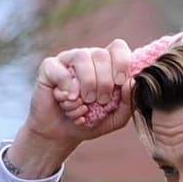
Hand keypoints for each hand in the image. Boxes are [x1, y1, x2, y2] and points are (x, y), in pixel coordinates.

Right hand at [7, 41, 135, 177]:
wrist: (63, 133)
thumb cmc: (91, 121)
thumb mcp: (116, 118)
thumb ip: (128, 102)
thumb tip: (132, 82)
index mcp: (107, 65)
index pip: (118, 47)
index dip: (122, 62)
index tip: (119, 82)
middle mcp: (88, 58)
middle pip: (101, 54)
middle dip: (104, 82)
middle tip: (100, 101)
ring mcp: (68, 60)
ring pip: (82, 57)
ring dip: (87, 83)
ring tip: (84, 103)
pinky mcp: (49, 67)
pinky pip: (59, 68)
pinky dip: (66, 87)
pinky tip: (67, 100)